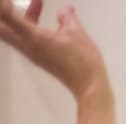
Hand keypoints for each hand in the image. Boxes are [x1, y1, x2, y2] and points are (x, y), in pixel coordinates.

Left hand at [0, 0, 114, 123]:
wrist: (89, 85)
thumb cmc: (82, 59)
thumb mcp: (76, 33)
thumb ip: (67, 18)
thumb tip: (64, 10)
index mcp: (33, 37)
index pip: (8, 16)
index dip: (4, 5)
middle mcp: (27, 45)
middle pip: (2, 28)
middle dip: (5, 13)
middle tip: (14, 3)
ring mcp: (32, 53)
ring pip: (12, 32)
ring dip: (18, 17)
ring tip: (37, 4)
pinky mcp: (39, 58)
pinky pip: (24, 38)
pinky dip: (27, 25)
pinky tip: (42, 18)